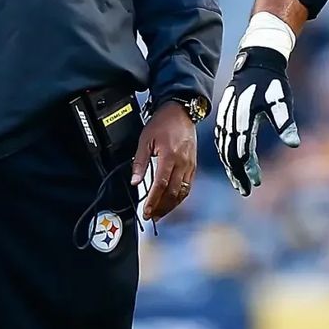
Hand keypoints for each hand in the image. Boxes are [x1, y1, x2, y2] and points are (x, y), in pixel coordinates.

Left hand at [131, 101, 197, 221]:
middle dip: (162, 207)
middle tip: (151, 216)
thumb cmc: (163, 123)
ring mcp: (190, 165)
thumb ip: (140, 161)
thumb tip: (135, 181)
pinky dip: (179, 197)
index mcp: (169, 156)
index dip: (153, 201)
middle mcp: (182, 162)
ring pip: (182, 192)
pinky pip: (188, 186)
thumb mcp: (145, 139)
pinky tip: (172, 201)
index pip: (161, 185)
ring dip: (171, 205)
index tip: (146, 211)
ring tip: (160, 213)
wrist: (181, 112)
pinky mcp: (193, 165)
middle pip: (173, 192)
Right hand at [214, 46, 299, 195]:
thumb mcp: (282, 101)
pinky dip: (226, 154)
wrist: (257, 62)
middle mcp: (231, 119)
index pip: (243, 149)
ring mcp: (225, 117)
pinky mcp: (224, 115)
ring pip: (223, 147)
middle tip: (246, 190)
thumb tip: (294, 143)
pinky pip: (222, 139)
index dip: (248, 168)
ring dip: (230, 166)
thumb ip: (285, 123)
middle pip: (230, 152)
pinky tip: (232, 163)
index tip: (256, 182)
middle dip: (237, 173)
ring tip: (239, 182)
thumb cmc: (273, 83)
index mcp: (244, 117)